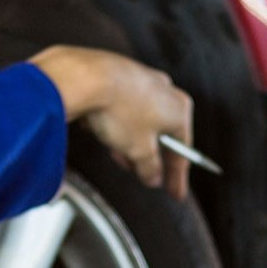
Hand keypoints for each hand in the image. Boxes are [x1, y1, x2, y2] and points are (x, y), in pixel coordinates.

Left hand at [28, 45, 193, 198]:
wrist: (85, 78)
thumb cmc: (118, 112)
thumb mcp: (138, 151)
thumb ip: (149, 168)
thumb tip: (153, 176)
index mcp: (179, 109)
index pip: (181, 151)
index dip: (177, 177)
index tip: (176, 193)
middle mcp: (166, 90)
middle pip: (161, 134)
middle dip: (149, 157)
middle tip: (141, 174)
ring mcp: (143, 79)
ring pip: (140, 121)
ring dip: (130, 142)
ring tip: (116, 152)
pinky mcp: (121, 74)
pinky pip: (123, 107)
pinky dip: (117, 123)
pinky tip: (104, 131)